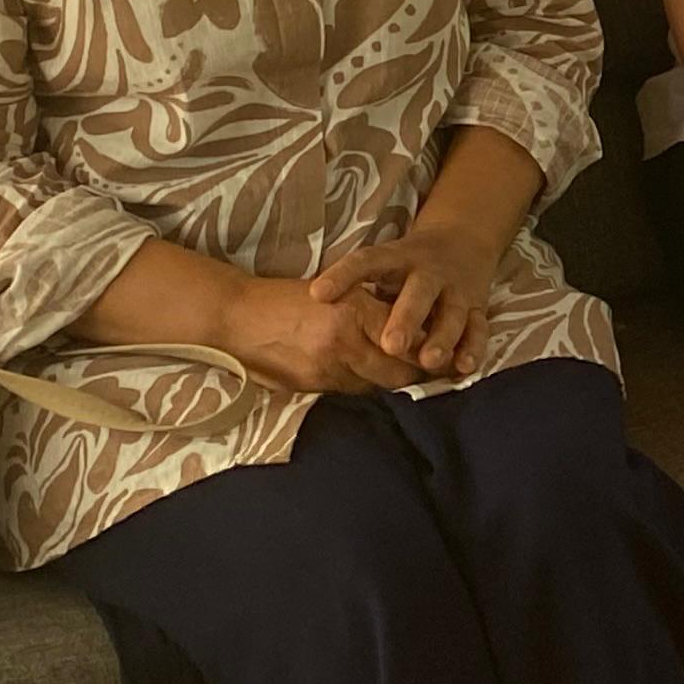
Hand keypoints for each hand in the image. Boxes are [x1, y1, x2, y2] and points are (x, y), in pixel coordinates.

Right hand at [216, 270, 430, 396]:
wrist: (236, 315)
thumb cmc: (287, 298)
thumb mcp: (337, 291)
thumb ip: (371, 311)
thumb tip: (409, 330)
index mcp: (355, 311)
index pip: (408, 340)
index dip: (430, 350)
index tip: (448, 353)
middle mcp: (345, 343)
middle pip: (400, 371)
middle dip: (420, 374)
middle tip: (436, 371)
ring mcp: (328, 369)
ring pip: (378, 386)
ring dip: (394, 383)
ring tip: (408, 377)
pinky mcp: (312, 386)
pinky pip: (352, 392)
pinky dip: (365, 386)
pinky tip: (370, 379)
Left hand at [314, 219, 504, 377]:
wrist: (464, 241)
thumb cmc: (407, 264)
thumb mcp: (383, 264)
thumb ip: (358, 288)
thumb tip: (312, 318)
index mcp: (398, 258)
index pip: (367, 262)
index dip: (343, 276)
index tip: (318, 294)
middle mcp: (429, 272)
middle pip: (419, 293)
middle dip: (406, 319)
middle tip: (390, 345)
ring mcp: (457, 290)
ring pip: (452, 314)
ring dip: (442, 338)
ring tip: (429, 362)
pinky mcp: (478, 308)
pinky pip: (478, 329)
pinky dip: (473, 349)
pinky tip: (463, 368)